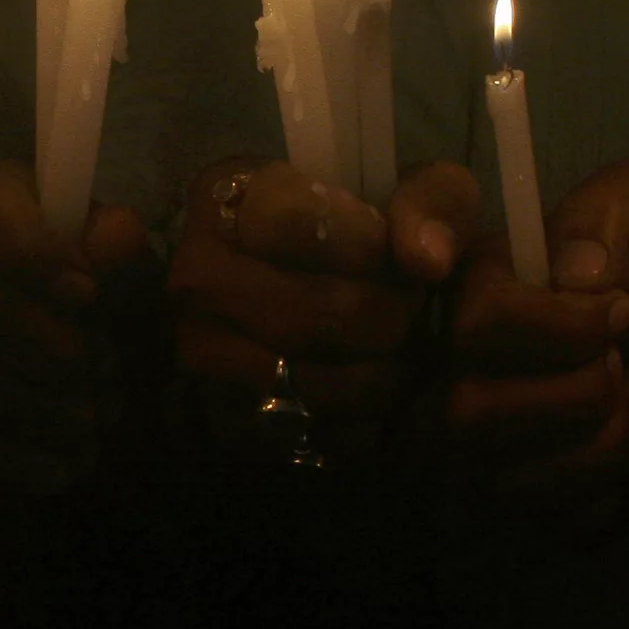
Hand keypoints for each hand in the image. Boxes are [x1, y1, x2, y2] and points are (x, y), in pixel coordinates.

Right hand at [0, 160, 150, 458]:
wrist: (96, 358)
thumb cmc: (107, 293)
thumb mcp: (124, 259)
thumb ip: (121, 243)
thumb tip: (108, 240)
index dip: (36, 256)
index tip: (89, 292)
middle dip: (57, 346)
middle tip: (108, 362)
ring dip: (58, 408)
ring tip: (106, 410)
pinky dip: (39, 461)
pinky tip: (79, 455)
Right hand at [171, 160, 476, 438]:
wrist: (294, 296)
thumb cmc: (354, 234)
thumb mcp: (402, 190)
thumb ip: (431, 202)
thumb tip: (426, 261)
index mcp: (225, 201)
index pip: (300, 225)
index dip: (370, 245)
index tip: (390, 253)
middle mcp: (196, 279)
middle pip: (325, 313)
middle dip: (392, 317)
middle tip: (408, 311)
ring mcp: (202, 356)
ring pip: (323, 384)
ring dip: (384, 376)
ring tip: (396, 353)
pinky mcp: (226, 422)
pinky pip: (316, 439)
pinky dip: (363, 426)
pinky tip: (372, 396)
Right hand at [439, 161, 628, 538]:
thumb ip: (608, 220)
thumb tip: (582, 276)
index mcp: (471, 286)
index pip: (475, 322)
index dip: (556, 326)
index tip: (618, 307)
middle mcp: (450, 370)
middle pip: (470, 411)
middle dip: (575, 394)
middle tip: (623, 362)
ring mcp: (480, 445)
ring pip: (508, 483)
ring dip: (602, 448)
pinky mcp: (528, 499)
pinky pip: (559, 526)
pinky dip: (620, 497)